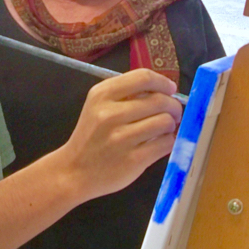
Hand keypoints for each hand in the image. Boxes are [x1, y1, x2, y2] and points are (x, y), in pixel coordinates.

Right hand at [59, 69, 182, 201]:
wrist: (75, 170)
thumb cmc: (92, 135)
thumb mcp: (98, 105)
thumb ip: (125, 94)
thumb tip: (164, 90)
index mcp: (102, 94)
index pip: (143, 77)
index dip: (163, 82)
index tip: (170, 89)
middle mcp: (110, 113)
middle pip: (159, 100)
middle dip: (173, 105)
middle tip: (173, 113)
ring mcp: (121, 138)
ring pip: (165, 121)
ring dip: (171, 124)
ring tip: (165, 129)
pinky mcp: (133, 159)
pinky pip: (166, 143)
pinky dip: (169, 141)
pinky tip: (161, 142)